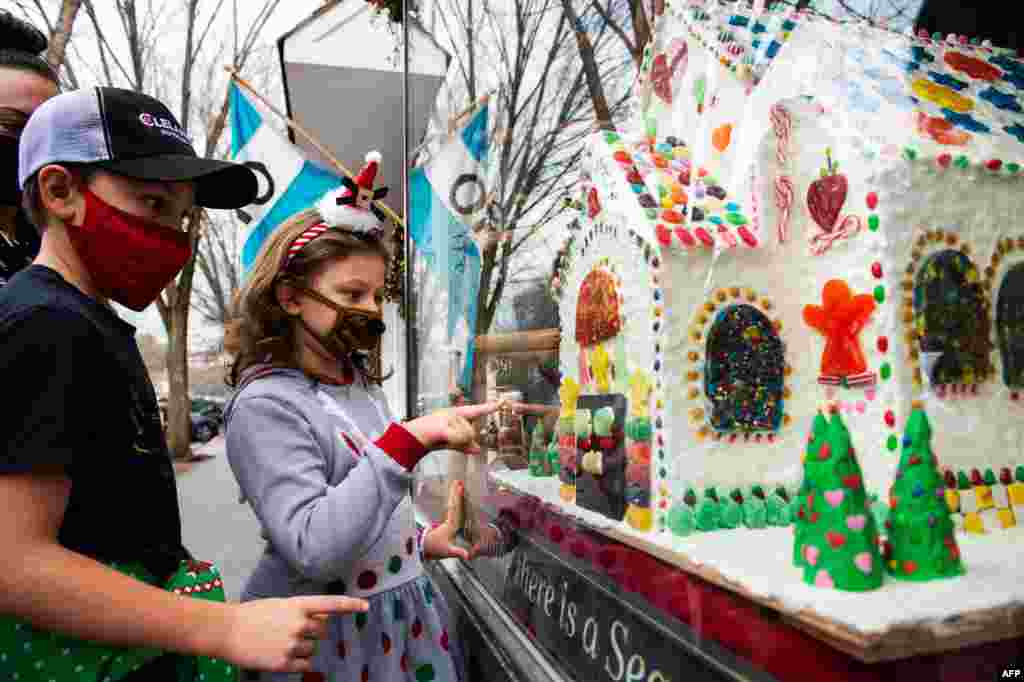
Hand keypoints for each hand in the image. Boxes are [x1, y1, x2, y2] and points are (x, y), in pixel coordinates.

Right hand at [219, 595, 367, 672]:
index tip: (365, 606)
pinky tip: (282, 655)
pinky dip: (299, 662)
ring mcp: (292, 644)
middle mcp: (299, 624)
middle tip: (292, 630)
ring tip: (280, 642)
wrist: (226, 630)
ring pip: (313, 648)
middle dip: (312, 630)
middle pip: (323, 630)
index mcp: (298, 605)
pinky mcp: (284, 662)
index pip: (331, 603)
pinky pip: (305, 665)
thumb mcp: (279, 605)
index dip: (351, 605)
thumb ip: (301, 611)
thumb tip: (321, 621)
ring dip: (302, 647)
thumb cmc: (252, 615)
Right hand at [405, 401, 499, 453]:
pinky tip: (443, 435)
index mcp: (456, 414)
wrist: (411, 437)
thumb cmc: (429, 437)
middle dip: (463, 439)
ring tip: (440, 436)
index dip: (490, 407)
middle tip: (446, 437)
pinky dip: (453, 439)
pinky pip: (457, 437)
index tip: (502, 402)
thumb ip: (464, 445)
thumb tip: (477, 450)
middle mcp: (454, 413)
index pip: (477, 411)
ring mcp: (448, 417)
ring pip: (465, 436)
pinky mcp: (443, 425)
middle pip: (471, 432)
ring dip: (455, 441)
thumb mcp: (449, 441)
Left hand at [423, 480, 495, 560]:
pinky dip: (454, 502)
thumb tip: (467, 555)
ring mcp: (448, 521)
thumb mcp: (448, 551)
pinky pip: (452, 509)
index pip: (456, 508)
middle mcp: (450, 520)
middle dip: (455, 492)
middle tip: (458, 481)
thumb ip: (458, 552)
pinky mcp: (447, 524)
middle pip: (453, 503)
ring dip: (454, 495)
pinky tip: (456, 499)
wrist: (425, 549)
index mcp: (451, 525)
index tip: (460, 487)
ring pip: (452, 505)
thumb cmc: (436, 549)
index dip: (458, 498)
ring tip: (456, 485)